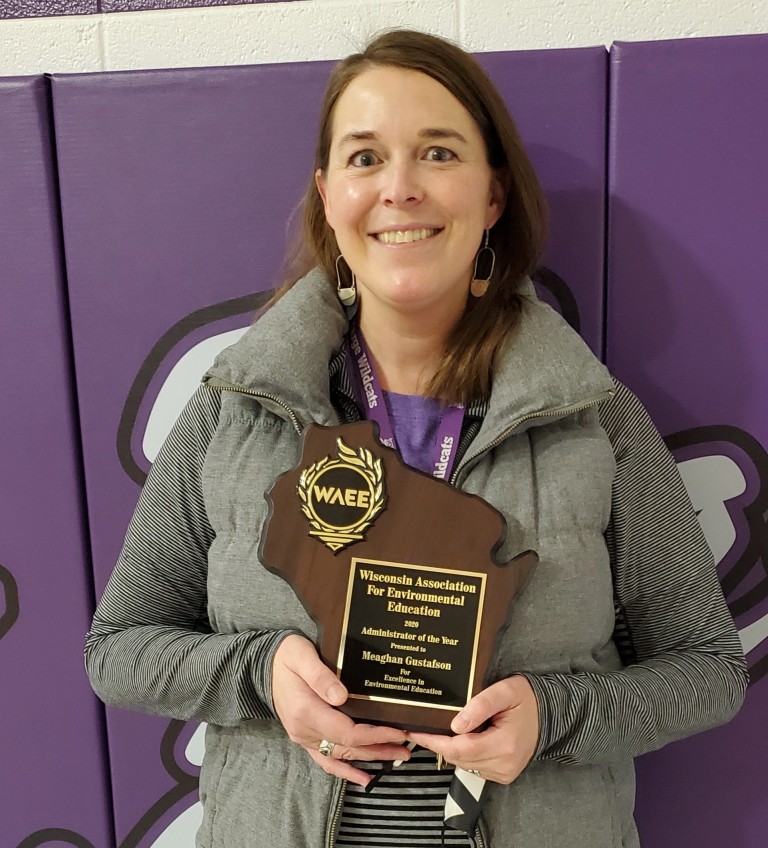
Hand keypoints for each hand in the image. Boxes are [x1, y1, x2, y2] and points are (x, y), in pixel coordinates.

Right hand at [272, 634, 410, 785]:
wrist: (263, 665)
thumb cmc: (286, 656)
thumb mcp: (302, 656)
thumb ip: (321, 676)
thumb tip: (341, 696)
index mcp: (307, 711)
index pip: (347, 732)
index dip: (375, 735)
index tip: (398, 731)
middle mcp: (305, 730)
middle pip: (348, 747)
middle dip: (379, 749)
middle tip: (406, 749)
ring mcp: (304, 737)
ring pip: (340, 756)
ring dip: (368, 759)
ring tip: (395, 758)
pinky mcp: (305, 737)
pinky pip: (326, 760)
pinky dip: (345, 771)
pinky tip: (363, 778)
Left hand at [408, 675, 538, 783]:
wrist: (550, 714)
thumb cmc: (527, 698)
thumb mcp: (504, 691)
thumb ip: (480, 705)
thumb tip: (455, 725)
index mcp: (505, 744)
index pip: (460, 748)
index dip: (434, 741)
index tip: (415, 731)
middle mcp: (504, 764)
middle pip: (459, 758)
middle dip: (438, 743)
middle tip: (421, 726)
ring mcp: (504, 773)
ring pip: (464, 765)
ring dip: (450, 748)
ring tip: (438, 728)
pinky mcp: (503, 775)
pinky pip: (474, 766)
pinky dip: (463, 753)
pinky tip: (461, 737)